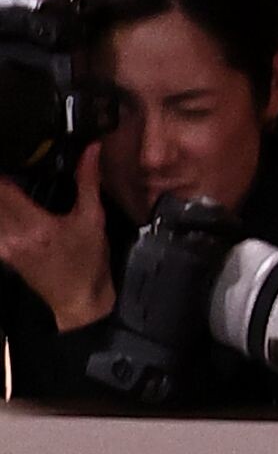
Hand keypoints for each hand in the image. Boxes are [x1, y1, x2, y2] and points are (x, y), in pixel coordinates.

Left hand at [0, 144, 114, 330]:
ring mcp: (4, 246)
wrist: (80, 303)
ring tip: (9, 187)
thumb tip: (91, 150)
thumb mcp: (93, 221)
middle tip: (9, 162)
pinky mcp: (2, 252)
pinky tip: (8, 203)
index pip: (2, 187)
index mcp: (36, 226)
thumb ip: (88, 182)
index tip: (9, 151)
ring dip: (1, 195)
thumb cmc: (88, 266)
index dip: (4, 169)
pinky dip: (1, 210)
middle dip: (1, 183)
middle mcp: (13, 236)